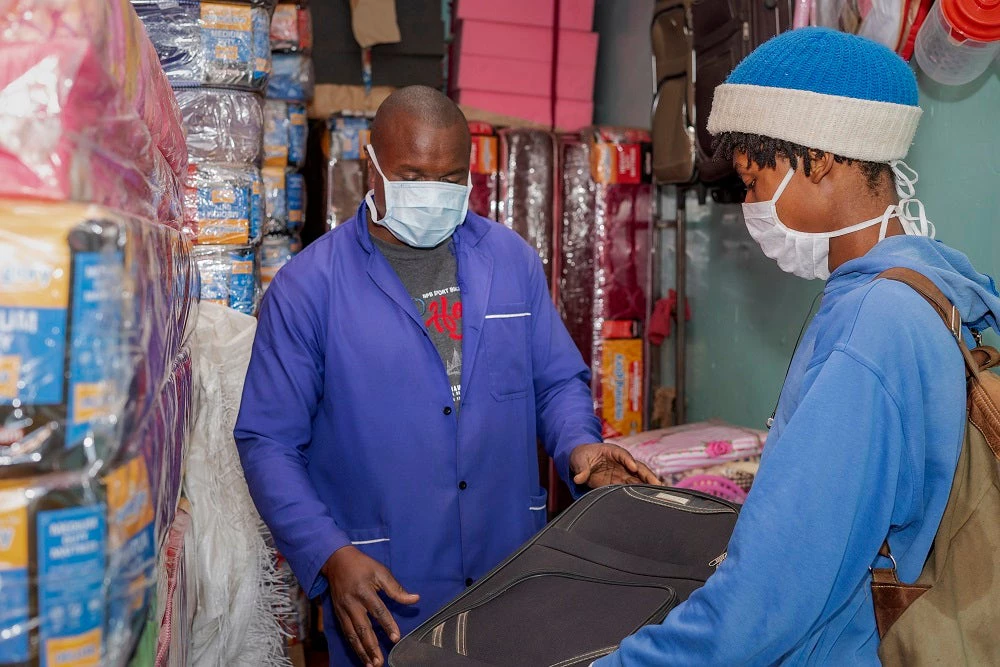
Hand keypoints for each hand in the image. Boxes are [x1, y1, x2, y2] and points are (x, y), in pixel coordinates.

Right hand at [323, 546, 419, 666]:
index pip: (378, 611)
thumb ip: (396, 588)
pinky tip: (361, 655)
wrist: (336, 561)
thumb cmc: (362, 566)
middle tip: (380, 661)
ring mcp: (343, 610)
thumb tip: (415, 599)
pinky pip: (346, 633)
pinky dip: (354, 646)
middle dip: (371, 647)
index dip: (388, 625)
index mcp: (364, 591)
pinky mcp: (338, 614)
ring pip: (352, 635)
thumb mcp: (381, 571)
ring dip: (362, 651)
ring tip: (372, 664)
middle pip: (363, 628)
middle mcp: (352, 603)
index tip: (396, 638)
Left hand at [570, 443, 659, 487]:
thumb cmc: (582, 456)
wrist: (581, 461)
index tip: (633, 467)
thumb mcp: (578, 460)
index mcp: (612, 451)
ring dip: (648, 485)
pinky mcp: (620, 482)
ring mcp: (623, 472)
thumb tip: (579, 478)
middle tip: (657, 483)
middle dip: (647, 474)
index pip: (622, 454)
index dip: (628, 460)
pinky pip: (633, 487)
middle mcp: (621, 462)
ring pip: (639, 478)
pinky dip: (641, 492)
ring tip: (659, 492)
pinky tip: (649, 498)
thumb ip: (581, 469)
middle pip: (637, 467)